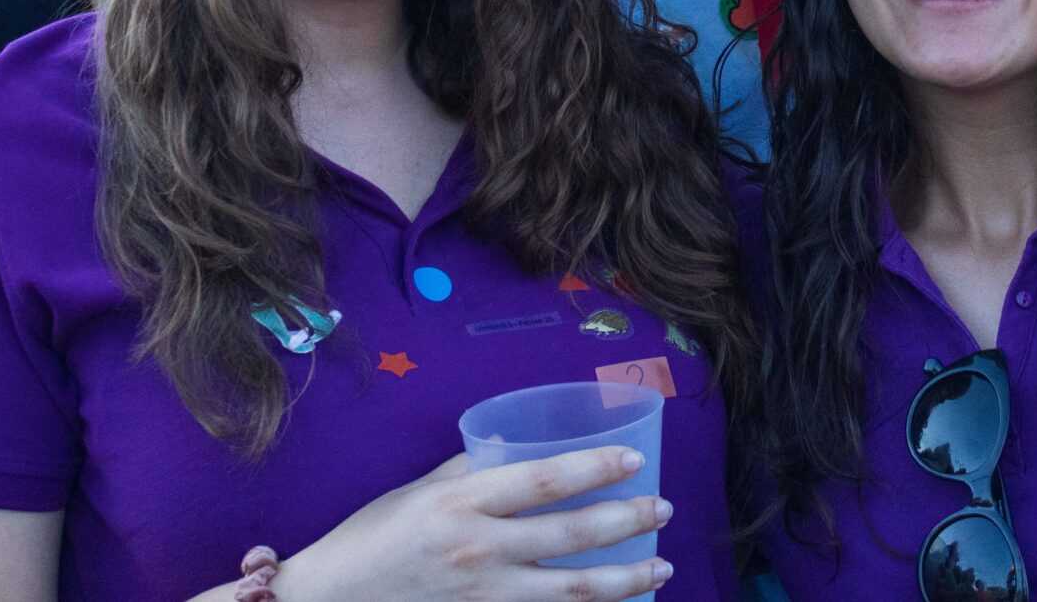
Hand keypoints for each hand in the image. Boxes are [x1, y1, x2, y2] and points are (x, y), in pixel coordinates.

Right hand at [272, 449, 672, 601]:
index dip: (595, 468)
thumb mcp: (420, 490)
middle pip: (571, 536)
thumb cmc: (372, 538)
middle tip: (664, 508)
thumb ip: (469, 470)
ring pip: (572, 591)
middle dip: (628, 521)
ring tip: (662, 567)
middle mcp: (480, 550)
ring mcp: (484, 596)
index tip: (634, 458)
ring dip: (625, 579)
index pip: (545, 480)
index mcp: (463, 503)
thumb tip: (514, 449)